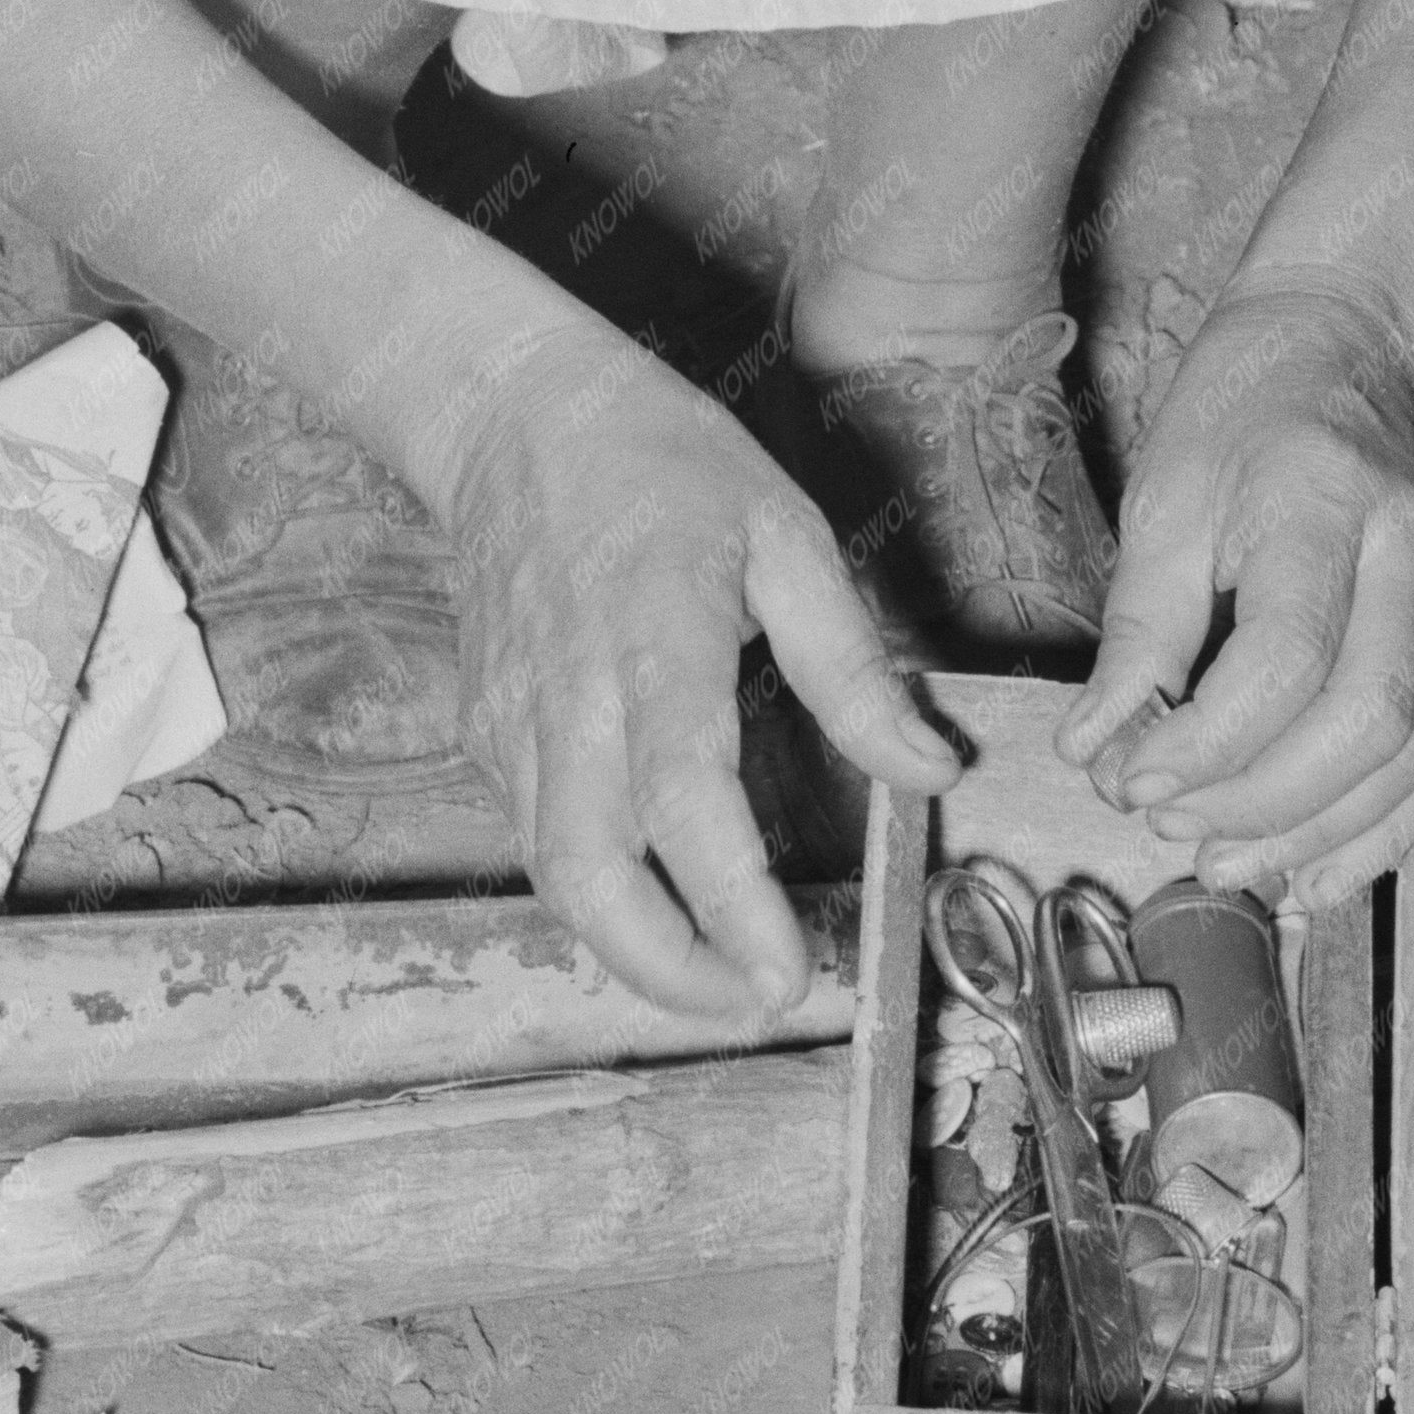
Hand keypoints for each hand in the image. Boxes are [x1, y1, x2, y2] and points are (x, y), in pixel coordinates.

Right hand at [439, 326, 956, 1023]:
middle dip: (668, 971)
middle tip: (756, 1001)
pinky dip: (595, 892)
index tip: (786, 976)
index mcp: (655, 638)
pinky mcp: (486, 730)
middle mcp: (569, 694)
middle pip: (589, 876)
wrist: (513, 413)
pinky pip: (536, 838)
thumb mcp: (786, 537)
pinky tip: (659, 901)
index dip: (731, 905)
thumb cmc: (661, 463)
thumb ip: (852, 668)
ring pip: (554, 875)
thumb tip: (927, 770)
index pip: (684, 800)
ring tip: (720, 974)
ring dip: (632, 950)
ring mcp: (512, 718)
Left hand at [1059, 272, 1413, 898]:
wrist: (1346, 345)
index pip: (1285, 657)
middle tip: (1172, 828)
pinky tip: (1318, 869)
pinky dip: (1387, 825)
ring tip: (1233, 869)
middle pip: (1368, 718)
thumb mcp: (1164, 499)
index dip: (1207, 742)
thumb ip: (1137, 632)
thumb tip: (1097, 750)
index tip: (1132, 780)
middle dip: (1264, 801)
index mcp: (1326, 500)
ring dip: (1326, 830)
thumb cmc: (1240, 413)